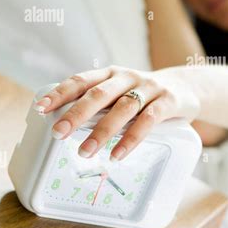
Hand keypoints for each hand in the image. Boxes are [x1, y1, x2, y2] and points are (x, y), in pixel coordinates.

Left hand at [34, 66, 199, 161]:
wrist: (187, 87)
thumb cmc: (145, 94)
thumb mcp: (122, 91)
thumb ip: (101, 102)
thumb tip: (66, 123)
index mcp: (112, 73)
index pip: (82, 80)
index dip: (61, 93)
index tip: (41, 108)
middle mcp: (128, 77)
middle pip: (100, 93)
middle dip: (77, 113)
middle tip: (59, 132)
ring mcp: (149, 88)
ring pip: (123, 108)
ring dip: (102, 130)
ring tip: (86, 151)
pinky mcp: (168, 101)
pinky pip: (148, 121)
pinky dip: (132, 138)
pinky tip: (118, 153)